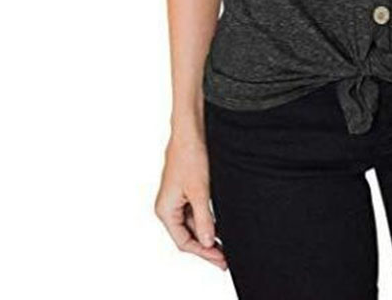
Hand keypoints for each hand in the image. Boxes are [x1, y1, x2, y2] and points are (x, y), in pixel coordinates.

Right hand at [154, 131, 226, 269]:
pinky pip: (195, 213)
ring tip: (225, 245)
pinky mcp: (185, 191)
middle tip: (225, 257)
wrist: (191, 131)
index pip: (183, 242)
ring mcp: (176, 199)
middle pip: (187, 235)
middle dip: (206, 246)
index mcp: (165, 210)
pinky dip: (207, 221)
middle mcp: (168, 207)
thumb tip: (206, 242)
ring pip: (192, 225)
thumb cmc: (191, 156)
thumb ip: (204, 219)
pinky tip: (220, 226)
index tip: (220, 259)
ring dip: (207, 234)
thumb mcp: (200, 191)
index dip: (203, 253)